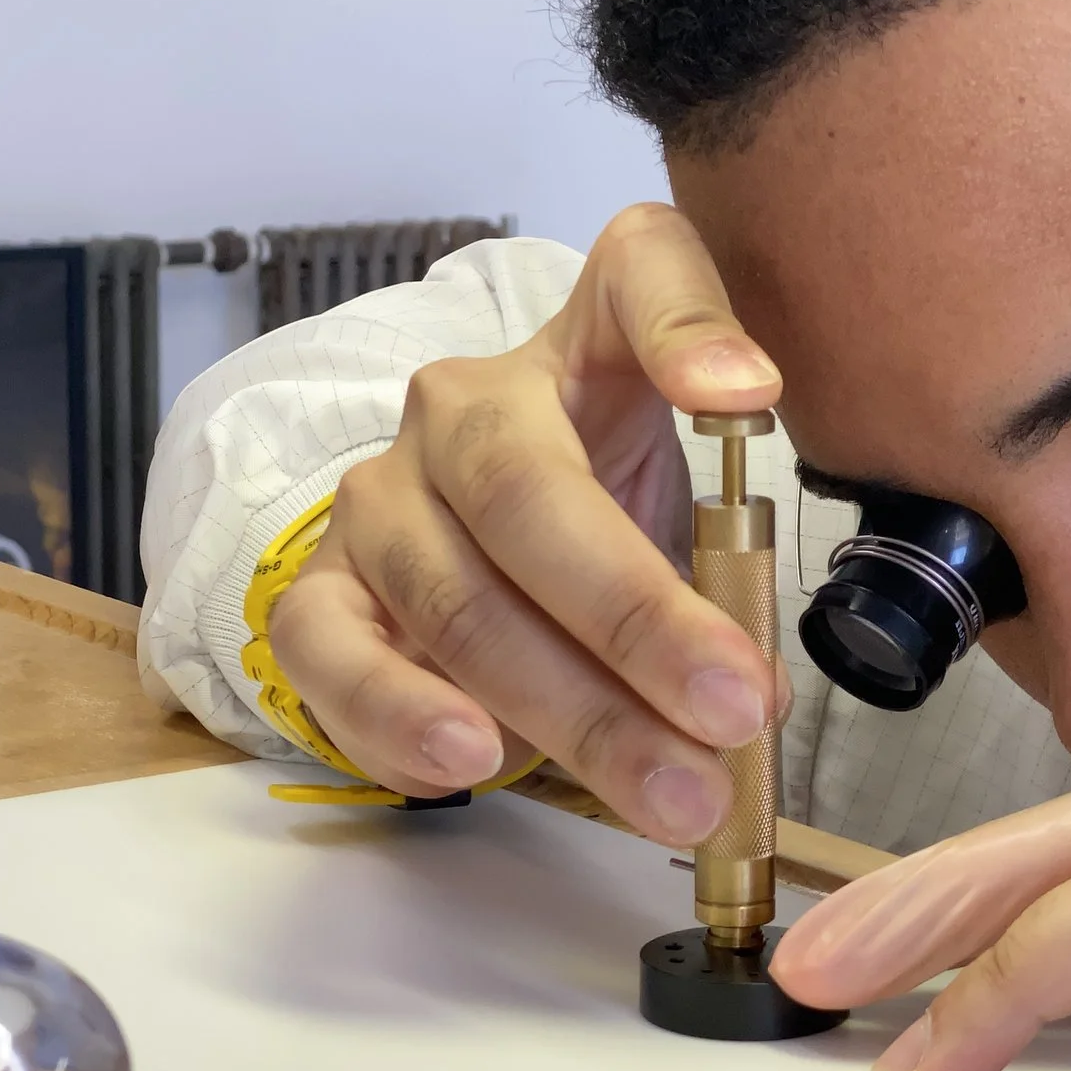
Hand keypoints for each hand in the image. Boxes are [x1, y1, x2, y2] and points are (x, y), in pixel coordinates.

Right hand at [267, 204, 786, 844]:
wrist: (489, 556)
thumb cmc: (609, 506)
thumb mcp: (699, 485)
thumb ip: (738, 513)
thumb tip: (752, 541)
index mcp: (572, 350)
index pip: (635, 281)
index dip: (687, 329)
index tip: (748, 396)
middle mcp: (456, 407)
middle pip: (533, 500)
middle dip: (641, 621)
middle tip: (735, 712)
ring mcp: (378, 502)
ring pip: (455, 603)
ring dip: (566, 711)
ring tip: (663, 790)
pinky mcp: (319, 593)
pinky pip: (329, 657)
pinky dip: (400, 720)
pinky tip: (480, 765)